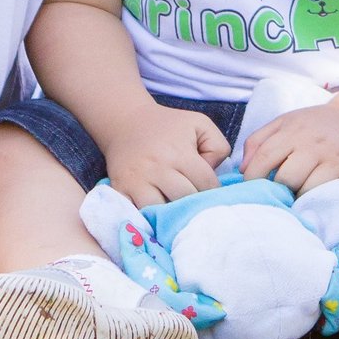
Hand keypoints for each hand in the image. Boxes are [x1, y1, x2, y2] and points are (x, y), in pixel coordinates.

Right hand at [97, 103, 229, 208]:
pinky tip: (155, 213)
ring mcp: (137, 180)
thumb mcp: (200, 124)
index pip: (206, 184)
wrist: (125, 121)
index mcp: (179, 152)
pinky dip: (147, 217)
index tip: (209, 189)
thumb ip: (218, 147)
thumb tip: (213, 173)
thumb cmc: (168, 126)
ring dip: (170, 212)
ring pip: (160, 211)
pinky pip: (137, 213)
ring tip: (174, 207)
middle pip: (185, 199)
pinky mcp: (120, 189)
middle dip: (194, 202)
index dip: (213, 190)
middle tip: (194, 200)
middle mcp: (157, 167)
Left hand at [240, 103, 338, 193]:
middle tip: (278, 194)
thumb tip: (243, 170)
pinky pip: (330, 193)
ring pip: (308, 189)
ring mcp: (334, 157)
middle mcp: (313, 143)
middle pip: (286, 178)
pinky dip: (320, 200)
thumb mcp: (282, 123)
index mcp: (292, 130)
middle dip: (279, 190)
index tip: (250, 188)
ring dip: (299, 197)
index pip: (264, 157)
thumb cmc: (311, 127)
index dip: (253, 177)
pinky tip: (315, 198)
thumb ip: (257, 142)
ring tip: (297, 196)